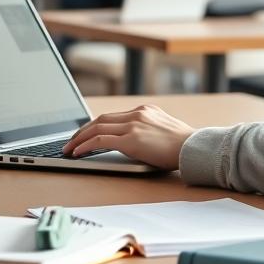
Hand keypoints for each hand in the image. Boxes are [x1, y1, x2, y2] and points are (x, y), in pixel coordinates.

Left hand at [62, 105, 194, 170]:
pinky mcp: (131, 139)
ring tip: (68, 149)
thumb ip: (149, 131)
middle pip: (101, 119)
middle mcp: (137, 114)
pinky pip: (100, 141)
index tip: (85, 133)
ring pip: (97, 128)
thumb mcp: (165, 131)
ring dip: (79, 139)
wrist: (195, 148)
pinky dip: (85, 146)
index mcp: (145, 111)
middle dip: (82, 131)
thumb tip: (136, 143)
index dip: (95, 125)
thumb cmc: (185, 147)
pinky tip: (77, 153)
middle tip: (70, 141)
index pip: (113, 116)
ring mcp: (133, 125)